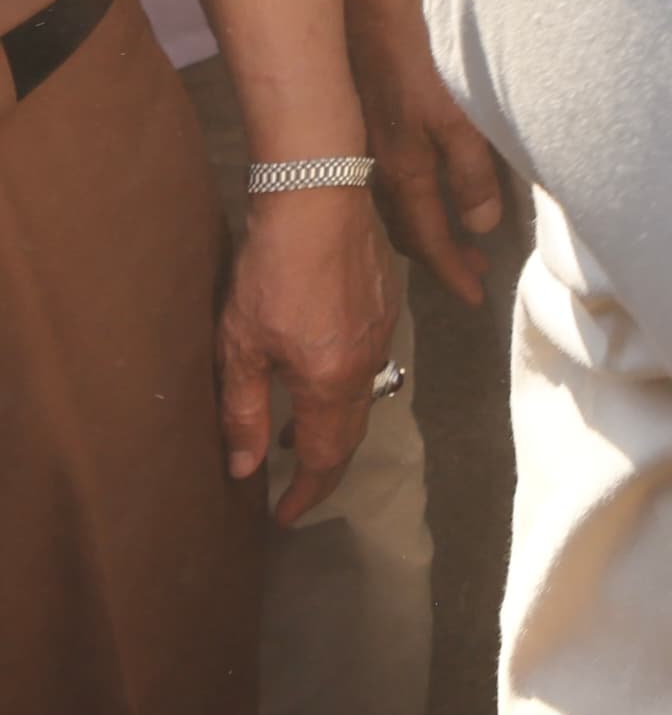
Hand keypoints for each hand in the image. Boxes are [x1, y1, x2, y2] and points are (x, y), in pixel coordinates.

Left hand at [215, 184, 395, 524]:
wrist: (319, 199)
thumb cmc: (272, 273)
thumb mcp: (241, 346)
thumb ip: (245, 410)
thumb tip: (246, 468)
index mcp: (332, 379)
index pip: (328, 455)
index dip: (308, 491)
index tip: (285, 515)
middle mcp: (368, 362)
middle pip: (353, 430)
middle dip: (324, 465)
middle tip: (295, 487)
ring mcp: (384, 330)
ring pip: (363, 392)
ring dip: (332, 420)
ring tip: (297, 428)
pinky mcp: (387, 303)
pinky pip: (369, 358)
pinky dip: (343, 382)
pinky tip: (318, 367)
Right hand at [352, 0, 503, 301]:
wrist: (375, 8)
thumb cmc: (425, 60)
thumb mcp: (461, 119)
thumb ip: (472, 173)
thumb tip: (480, 229)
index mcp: (406, 174)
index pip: (428, 241)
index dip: (452, 271)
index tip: (473, 298)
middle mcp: (382, 171)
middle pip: (408, 231)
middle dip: (438, 256)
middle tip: (471, 273)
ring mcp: (372, 149)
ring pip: (397, 206)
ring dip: (426, 227)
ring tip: (456, 238)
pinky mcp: (370, 125)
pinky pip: (389, 180)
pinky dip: (411, 198)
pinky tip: (426, 187)